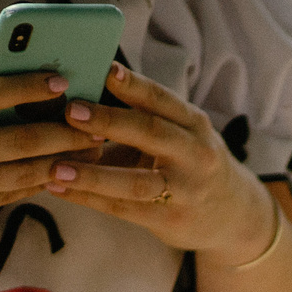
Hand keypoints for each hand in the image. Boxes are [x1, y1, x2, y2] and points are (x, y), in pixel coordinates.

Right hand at [0, 69, 103, 239]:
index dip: (26, 86)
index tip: (59, 81)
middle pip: (22, 140)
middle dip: (66, 131)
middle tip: (98, 124)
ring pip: (27, 172)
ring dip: (66, 161)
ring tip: (95, 150)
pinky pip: (15, 192)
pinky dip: (43, 182)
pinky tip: (68, 172)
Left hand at [43, 63, 274, 265]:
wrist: (236, 216)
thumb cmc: (192, 164)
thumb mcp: (183, 135)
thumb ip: (143, 117)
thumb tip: (77, 92)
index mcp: (195, 126)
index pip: (163, 100)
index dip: (134, 85)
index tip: (105, 70)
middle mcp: (195, 156)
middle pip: (152, 134)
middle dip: (109, 121)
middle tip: (70, 111)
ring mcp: (185, 191)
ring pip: (135, 182)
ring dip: (93, 175)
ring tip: (55, 168)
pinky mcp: (172, 220)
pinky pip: (124, 209)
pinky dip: (88, 198)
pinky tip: (57, 189)